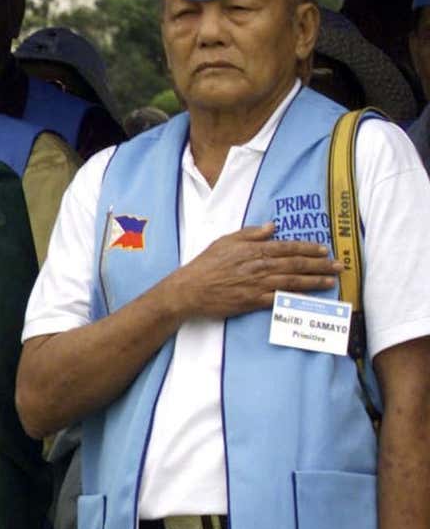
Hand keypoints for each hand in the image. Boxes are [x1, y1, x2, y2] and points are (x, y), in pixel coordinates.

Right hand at [161, 223, 338, 320]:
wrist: (190, 289)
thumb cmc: (206, 264)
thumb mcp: (226, 241)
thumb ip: (251, 233)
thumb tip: (272, 226)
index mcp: (254, 250)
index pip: (288, 247)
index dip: (308, 248)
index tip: (324, 249)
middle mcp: (260, 266)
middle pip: (296, 264)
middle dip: (320, 265)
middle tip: (338, 265)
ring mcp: (258, 285)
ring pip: (293, 282)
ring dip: (315, 281)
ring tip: (331, 281)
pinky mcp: (253, 302)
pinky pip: (280, 300)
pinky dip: (296, 300)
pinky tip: (310, 301)